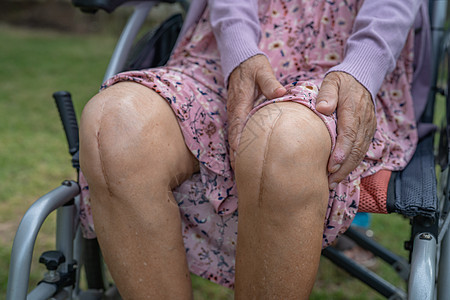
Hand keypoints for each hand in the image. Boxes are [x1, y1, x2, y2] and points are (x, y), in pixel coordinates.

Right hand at [227, 54, 285, 168]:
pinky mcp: (239, 112)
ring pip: (235, 136)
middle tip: (242, 174)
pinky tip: (246, 155)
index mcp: (240, 103)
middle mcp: (235, 110)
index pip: (237, 127)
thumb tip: (281, 93)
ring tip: (242, 171)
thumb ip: (270, 82)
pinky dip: (240, 144)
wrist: (240, 59)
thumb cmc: (253, 65)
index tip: (241, 159)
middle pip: (233, 137)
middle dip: (236, 155)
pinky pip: (238, 131)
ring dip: (237, 152)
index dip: (238, 144)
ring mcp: (236, 112)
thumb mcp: (262, 70)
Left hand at [316, 72, 375, 188]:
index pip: (349, 134)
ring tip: (332, 182)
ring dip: (347, 169)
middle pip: (355, 149)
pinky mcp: (368, 133)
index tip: (332, 165)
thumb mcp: (333, 81)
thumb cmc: (342, 82)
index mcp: (353, 110)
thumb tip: (322, 108)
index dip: (342, 151)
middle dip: (343, 167)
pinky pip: (362, 151)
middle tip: (329, 181)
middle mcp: (363, 122)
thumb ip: (327, 93)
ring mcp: (367, 128)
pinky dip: (352, 164)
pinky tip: (340, 173)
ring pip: (360, 153)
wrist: (362, 79)